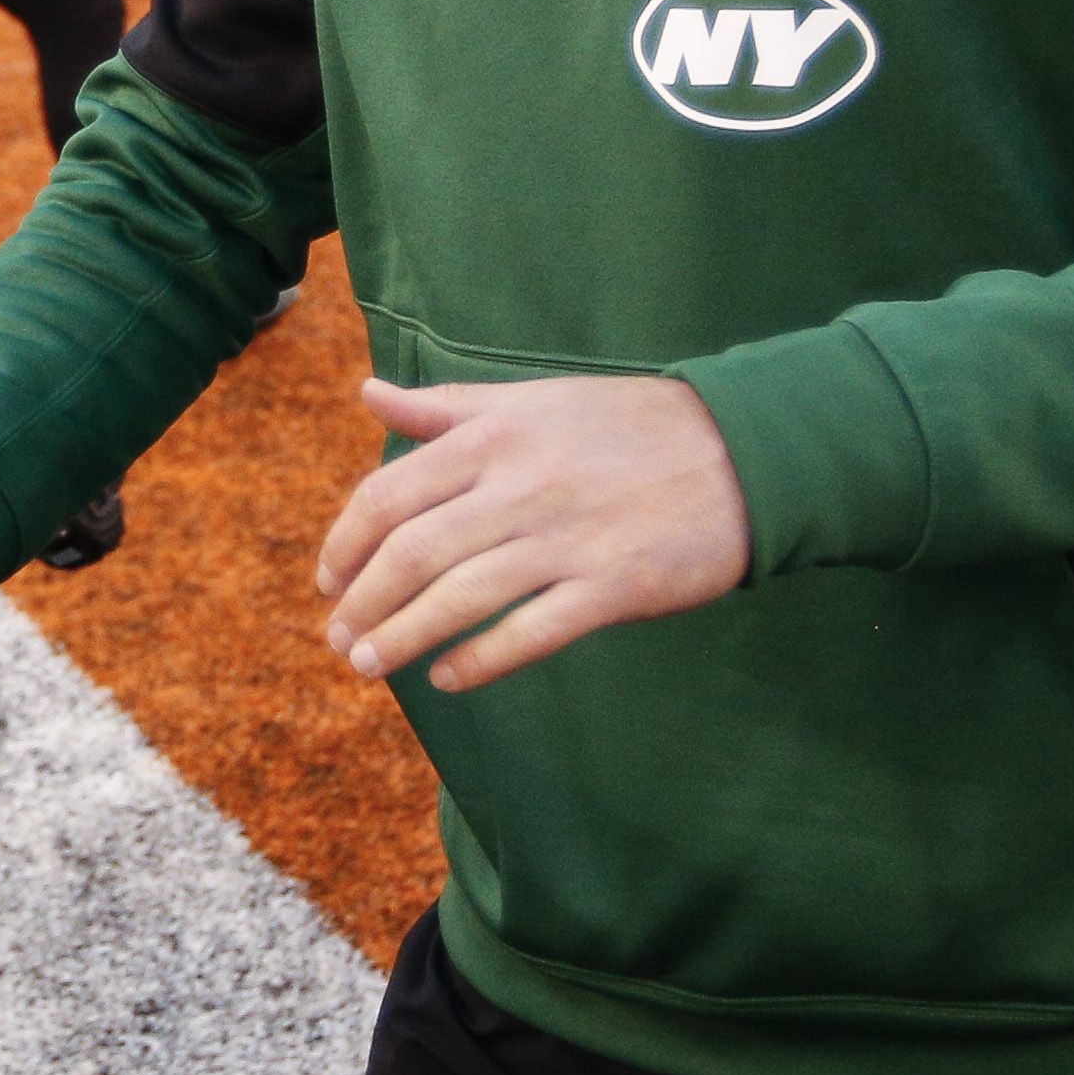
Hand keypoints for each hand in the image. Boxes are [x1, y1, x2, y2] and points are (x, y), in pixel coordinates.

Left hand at [314, 375, 752, 692]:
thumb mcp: (532, 399)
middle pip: (412, 553)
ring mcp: (566, 538)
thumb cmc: (628, 424)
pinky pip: (530, 632)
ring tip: (370, 666)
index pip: (389, 496)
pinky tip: (449, 679)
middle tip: (341, 640)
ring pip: (459, 597)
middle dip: (364, 603)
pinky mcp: (613, 586)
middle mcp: (520, 487)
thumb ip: (446, 407)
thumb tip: (368, 395)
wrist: (744, 451)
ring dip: (404, 637)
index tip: (328, 581)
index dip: (345, 544)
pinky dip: (481, 660)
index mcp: (493, 438)